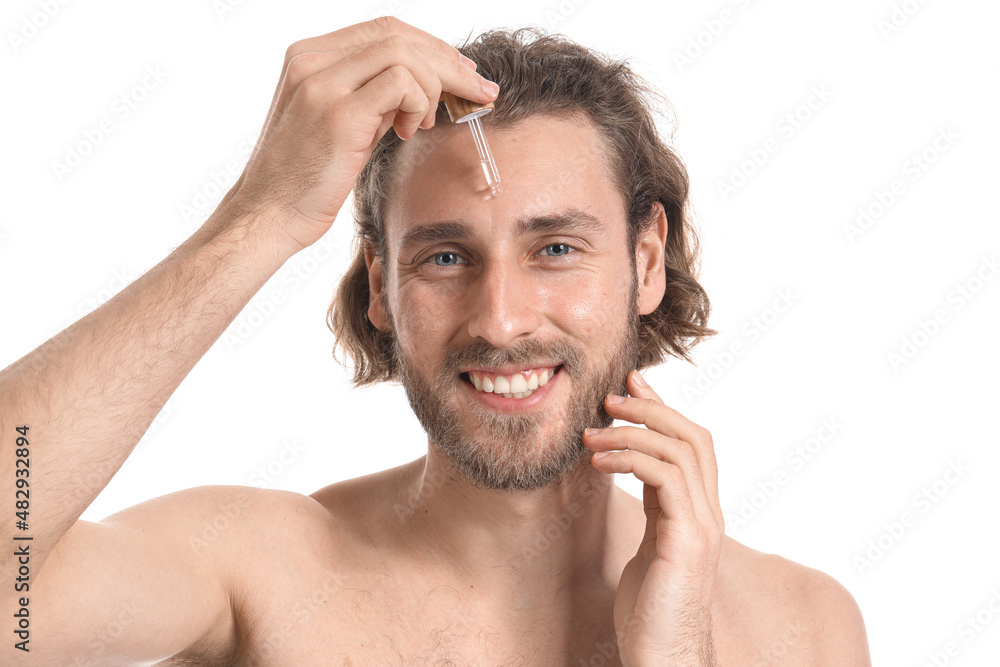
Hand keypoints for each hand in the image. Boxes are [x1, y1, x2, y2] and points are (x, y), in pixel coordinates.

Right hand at [217, 17, 497, 255]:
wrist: (268, 216)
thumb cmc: (305, 180)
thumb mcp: (341, 124)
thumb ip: (372, 97)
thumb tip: (423, 86)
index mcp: (309, 56)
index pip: (384, 30)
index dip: (430, 47)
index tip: (461, 73)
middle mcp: (311, 60)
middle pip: (398, 34)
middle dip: (448, 61)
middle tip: (477, 91)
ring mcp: (322, 83)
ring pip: (404, 54)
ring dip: (434, 86)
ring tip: (424, 123)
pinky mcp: (338, 113)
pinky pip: (401, 83)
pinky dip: (419, 103)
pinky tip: (408, 131)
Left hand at [583, 370, 723, 665]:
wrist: (665, 657)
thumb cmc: (651, 610)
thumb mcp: (649, 546)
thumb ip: (651, 509)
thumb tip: (629, 472)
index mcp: (698, 512)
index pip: (691, 444)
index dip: (663, 408)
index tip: (630, 383)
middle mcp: (708, 513)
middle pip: (694, 436)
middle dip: (651, 408)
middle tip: (609, 398)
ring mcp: (702, 526)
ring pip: (681, 451)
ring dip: (632, 432)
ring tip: (592, 434)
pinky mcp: (687, 540)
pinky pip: (664, 478)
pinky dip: (630, 459)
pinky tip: (599, 462)